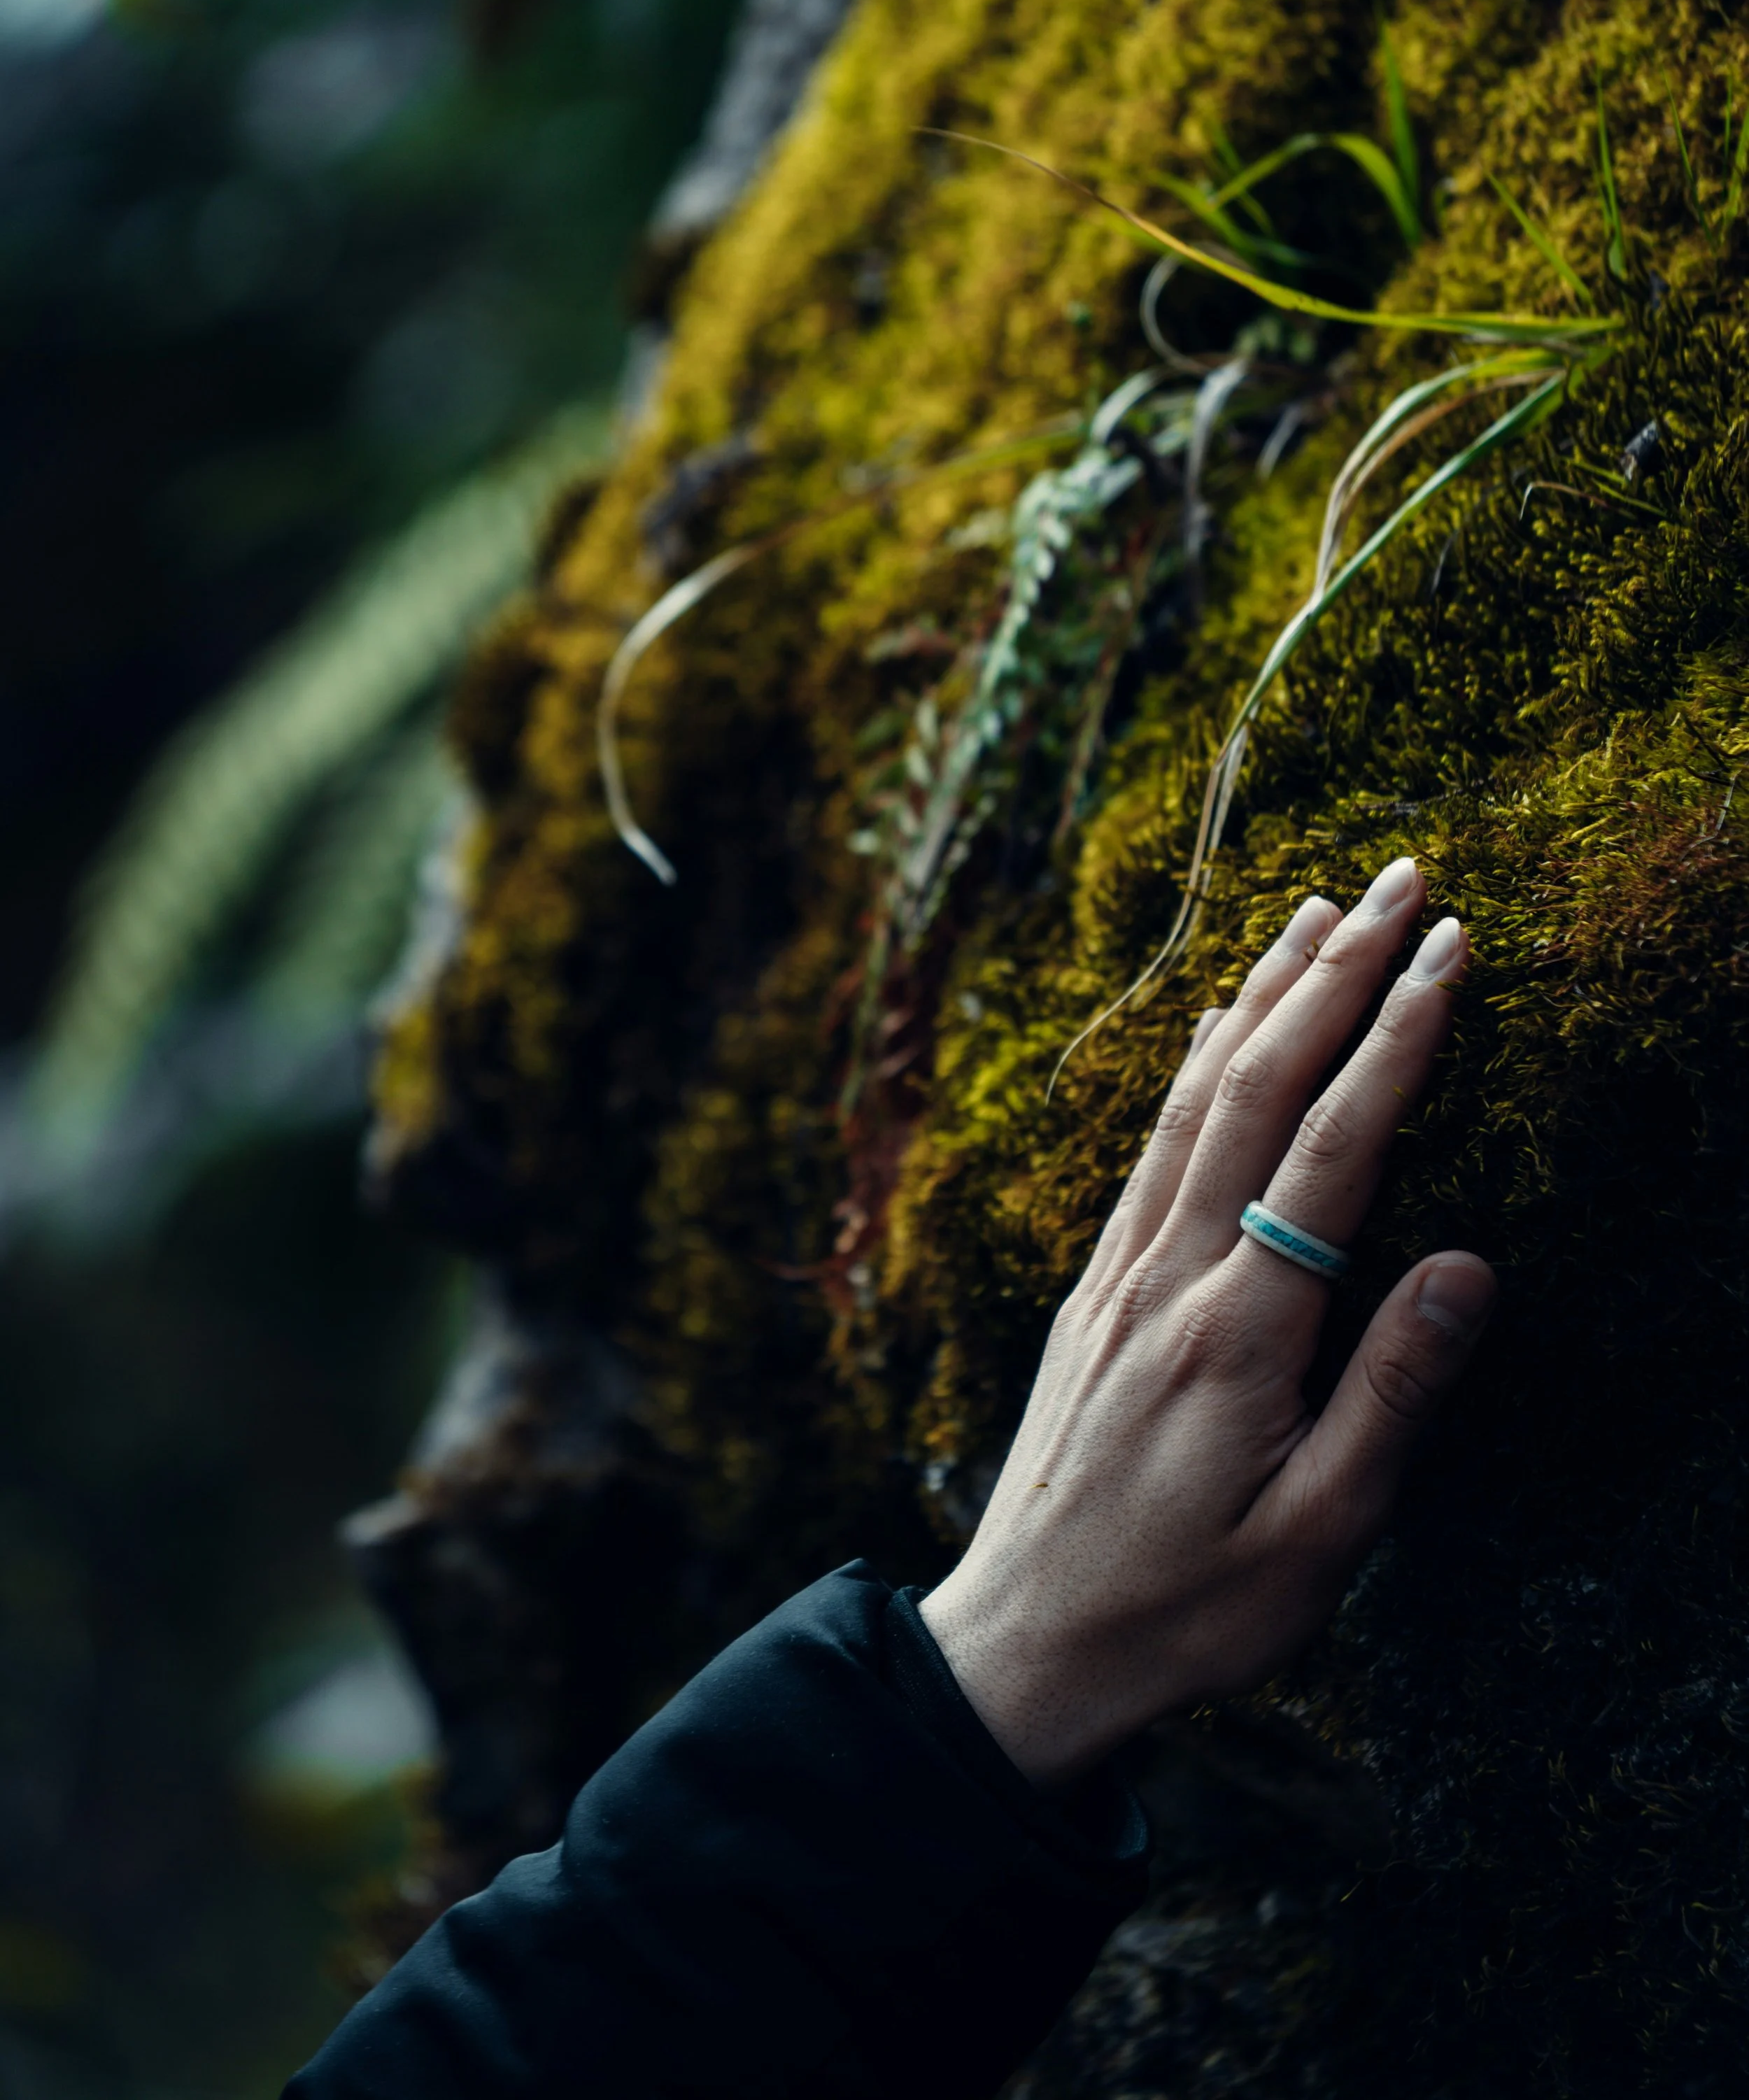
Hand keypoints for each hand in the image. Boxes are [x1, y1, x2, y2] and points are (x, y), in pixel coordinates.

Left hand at [920, 856, 1495, 1784]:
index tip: (1452, 949)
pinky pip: (1151, 1146)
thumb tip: (1465, 1261)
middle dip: (1335, 973)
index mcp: (1237, 1330)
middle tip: (1404, 879)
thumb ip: (1393, 1394)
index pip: (1332, 1148)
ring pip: (1194, 1099)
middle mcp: (1168, 1275)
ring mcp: (1119, 1273)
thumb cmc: (1187, 1605)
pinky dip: (1196, 1065)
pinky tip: (1221, 1027)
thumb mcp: (1319, 1535)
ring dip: (1260, 995)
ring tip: (1318, 913)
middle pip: (1257, 1088)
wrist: (1029, 1642)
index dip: (1396, 1038)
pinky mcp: (1095, 1289)